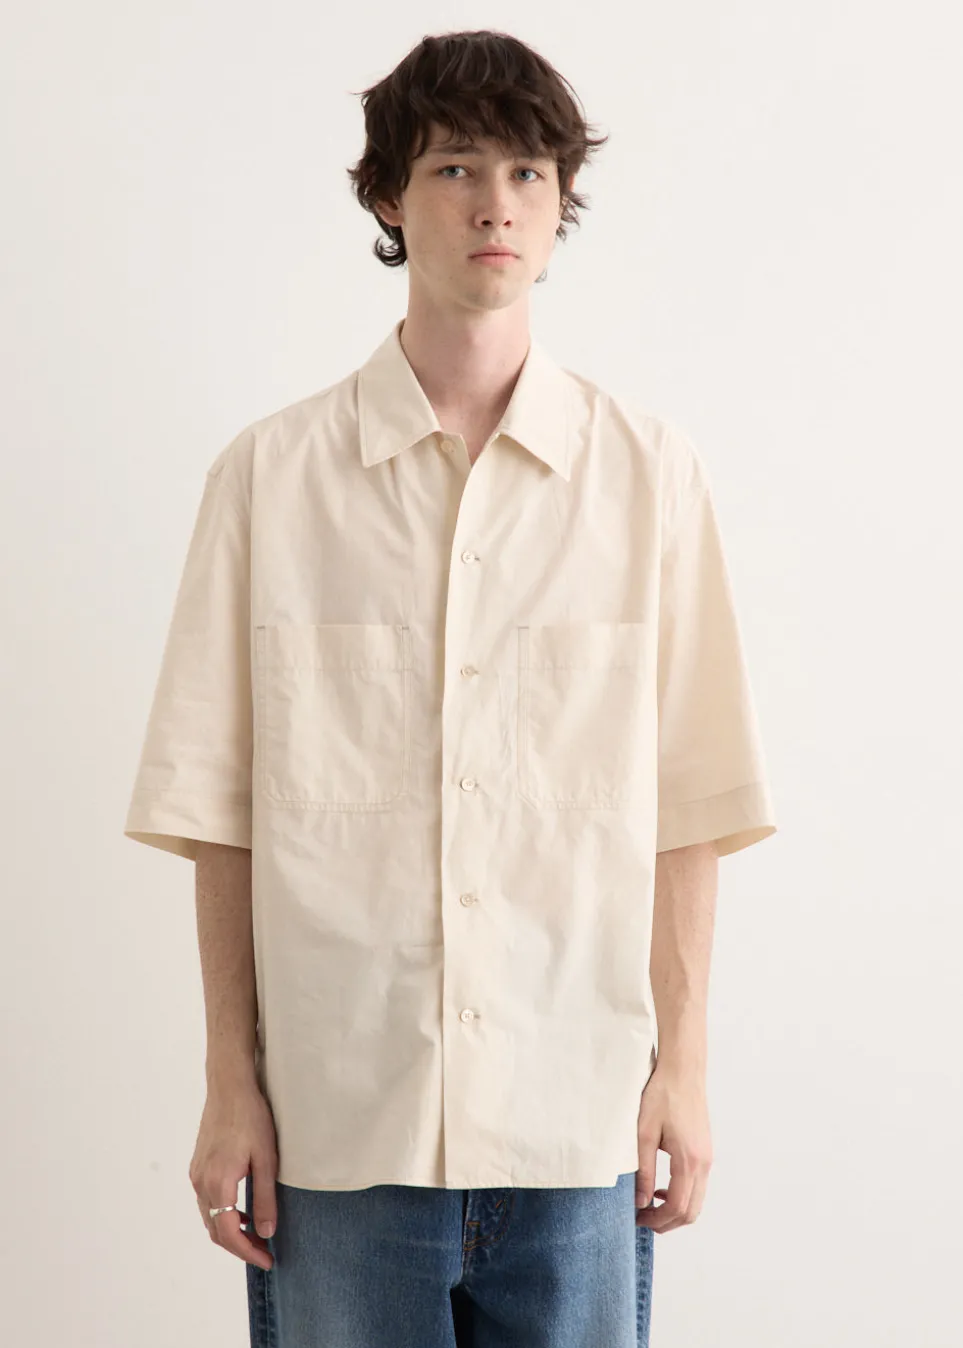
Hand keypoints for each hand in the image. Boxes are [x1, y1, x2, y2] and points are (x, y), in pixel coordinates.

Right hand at [188, 1080, 278, 1269]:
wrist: (229, 1087)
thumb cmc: (251, 1117)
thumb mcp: (267, 1159)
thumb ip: (266, 1198)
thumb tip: (266, 1233)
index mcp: (218, 1182)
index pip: (228, 1233)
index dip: (247, 1252)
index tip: (267, 1260)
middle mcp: (201, 1182)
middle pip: (215, 1231)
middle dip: (239, 1247)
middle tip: (264, 1253)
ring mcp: (196, 1174)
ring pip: (209, 1218)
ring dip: (230, 1232)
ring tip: (256, 1236)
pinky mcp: (197, 1166)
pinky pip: (207, 1202)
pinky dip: (222, 1215)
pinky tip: (242, 1212)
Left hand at [635, 1061, 712, 1231]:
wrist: (683, 1071)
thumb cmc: (661, 1095)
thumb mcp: (644, 1133)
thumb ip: (644, 1171)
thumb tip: (641, 1201)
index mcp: (689, 1160)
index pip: (678, 1207)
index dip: (657, 1219)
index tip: (638, 1219)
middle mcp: (703, 1163)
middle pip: (691, 1211)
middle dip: (667, 1222)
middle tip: (643, 1219)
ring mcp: (707, 1158)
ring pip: (697, 1200)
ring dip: (675, 1209)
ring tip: (649, 1204)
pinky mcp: (705, 1151)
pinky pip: (698, 1185)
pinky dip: (682, 1195)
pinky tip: (662, 1186)